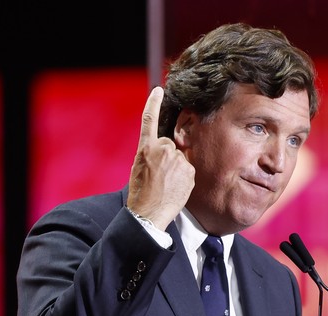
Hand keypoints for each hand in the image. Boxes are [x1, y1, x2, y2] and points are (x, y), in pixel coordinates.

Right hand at [127, 86, 195, 229]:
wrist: (149, 212)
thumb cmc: (140, 193)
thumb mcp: (139, 168)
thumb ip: (150, 154)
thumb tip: (164, 151)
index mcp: (145, 148)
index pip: (149, 120)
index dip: (153, 103)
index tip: (158, 90)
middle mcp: (162, 149)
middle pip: (169, 145)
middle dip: (166, 157)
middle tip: (159, 175)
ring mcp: (176, 159)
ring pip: (179, 158)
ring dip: (175, 168)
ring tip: (166, 184)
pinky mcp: (188, 169)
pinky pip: (187, 169)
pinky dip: (184, 177)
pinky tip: (175, 188)